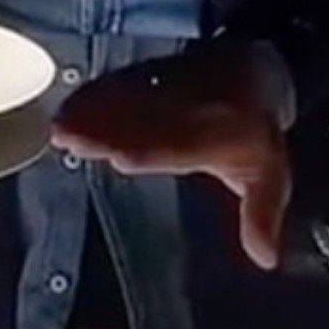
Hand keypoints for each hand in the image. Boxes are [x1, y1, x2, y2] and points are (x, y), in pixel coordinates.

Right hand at [53, 44, 291, 269]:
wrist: (252, 70)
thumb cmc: (255, 133)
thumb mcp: (269, 177)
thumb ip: (260, 217)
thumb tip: (264, 259)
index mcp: (213, 137)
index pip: (176, 146)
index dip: (149, 151)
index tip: (118, 158)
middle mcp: (184, 111)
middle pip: (137, 121)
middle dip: (102, 131)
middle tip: (67, 139)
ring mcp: (164, 90)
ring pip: (123, 101)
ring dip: (89, 112)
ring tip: (60, 126)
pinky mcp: (149, 77)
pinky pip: (119, 84)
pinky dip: (92, 94)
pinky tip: (68, 104)